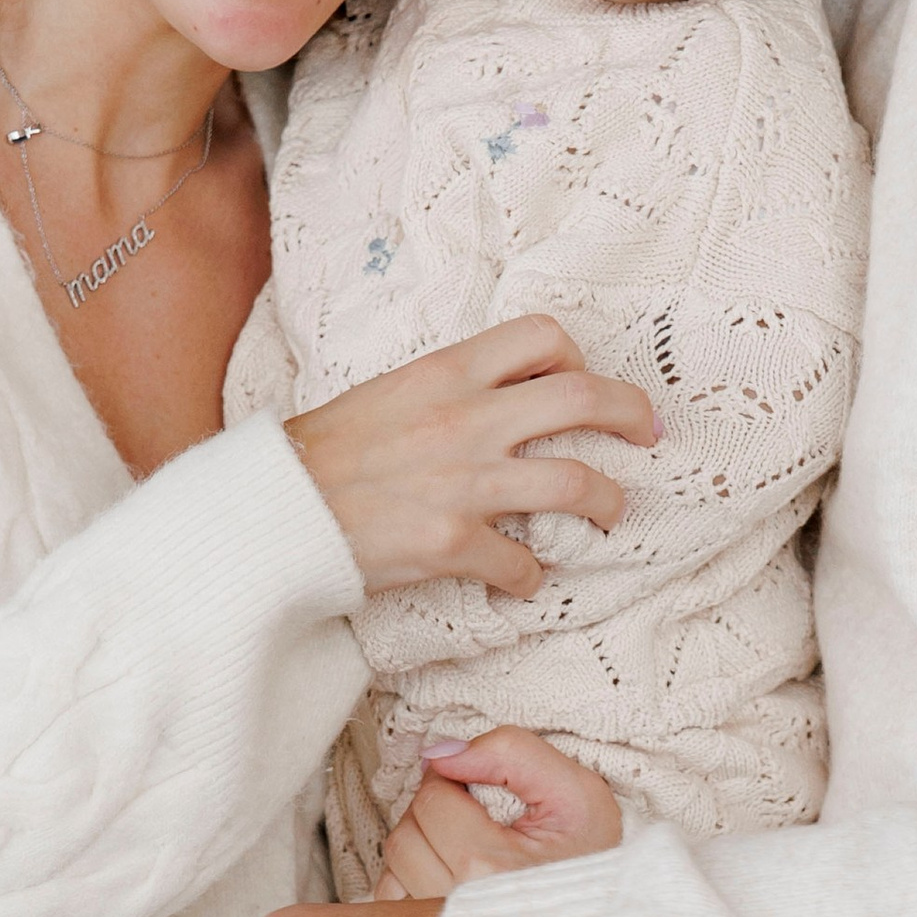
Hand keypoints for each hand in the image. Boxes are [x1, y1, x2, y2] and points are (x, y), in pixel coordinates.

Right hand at [286, 318, 656, 599]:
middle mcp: (464, 418)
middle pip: (584, 400)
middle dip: (631, 416)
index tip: (585, 386)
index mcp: (445, 372)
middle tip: (648, 435)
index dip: (577, 359)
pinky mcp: (450, 543)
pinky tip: (523, 580)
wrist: (269, 510)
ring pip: (578, 482)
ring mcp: (463, 482)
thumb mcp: (386, 394)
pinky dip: (531, 575)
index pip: (541, 337)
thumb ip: (446, 392)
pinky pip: (522, 561)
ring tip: (611, 515)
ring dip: (608, 503)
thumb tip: (496, 401)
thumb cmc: (319, 455)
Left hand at [372, 728, 622, 899]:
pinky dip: (411, 886)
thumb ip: (511, 754)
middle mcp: (459, 910)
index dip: (452, 781)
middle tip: (475, 819)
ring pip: (392, 873)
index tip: (479, 790)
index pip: (432, 801)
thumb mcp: (575, 791)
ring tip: (465, 851)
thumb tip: (441, 755)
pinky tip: (450, 881)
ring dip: (419, 850)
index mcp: (492, 868)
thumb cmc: (595, 862)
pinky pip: (393, 909)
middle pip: (405, 837)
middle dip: (432, 815)